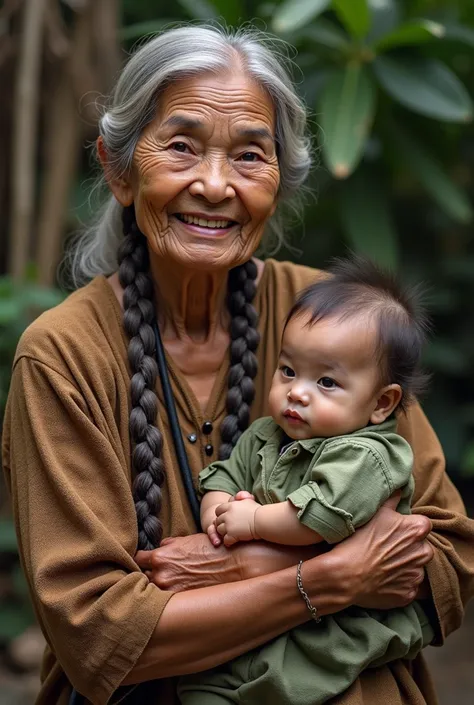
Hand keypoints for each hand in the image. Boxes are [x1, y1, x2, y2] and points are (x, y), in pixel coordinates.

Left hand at [135, 534, 243, 590]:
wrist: (232, 564)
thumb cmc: (210, 549)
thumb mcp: (187, 540)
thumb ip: (169, 544)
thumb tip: (160, 547)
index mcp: (160, 557)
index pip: (137, 559)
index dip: (141, 559)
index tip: (144, 560)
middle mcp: (161, 576)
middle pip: (144, 576)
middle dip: (150, 574)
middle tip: (161, 572)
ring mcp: (170, 591)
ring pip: (155, 590)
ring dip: (159, 587)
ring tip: (171, 583)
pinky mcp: (180, 602)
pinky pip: (167, 600)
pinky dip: (170, 596)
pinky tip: (178, 591)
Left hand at [207, 491, 255, 546]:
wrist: (263, 521)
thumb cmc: (258, 511)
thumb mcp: (248, 500)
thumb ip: (241, 497)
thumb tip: (237, 497)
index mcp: (230, 506)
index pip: (218, 510)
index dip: (221, 514)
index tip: (226, 518)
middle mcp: (227, 515)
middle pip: (217, 521)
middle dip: (221, 524)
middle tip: (229, 528)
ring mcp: (228, 525)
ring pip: (219, 530)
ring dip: (224, 533)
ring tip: (232, 534)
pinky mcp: (232, 535)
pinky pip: (225, 540)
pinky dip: (229, 542)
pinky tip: (234, 541)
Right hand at [329, 493, 433, 608]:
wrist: (345, 574)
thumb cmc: (360, 540)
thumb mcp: (375, 512)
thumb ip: (392, 499)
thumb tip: (400, 489)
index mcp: (417, 529)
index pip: (422, 525)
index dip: (408, 527)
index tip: (395, 531)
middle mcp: (423, 552)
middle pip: (422, 547)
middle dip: (410, 548)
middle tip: (388, 548)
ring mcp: (417, 575)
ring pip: (416, 567)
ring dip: (405, 566)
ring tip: (384, 564)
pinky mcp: (409, 594)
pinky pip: (409, 587)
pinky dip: (399, 584)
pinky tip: (383, 579)